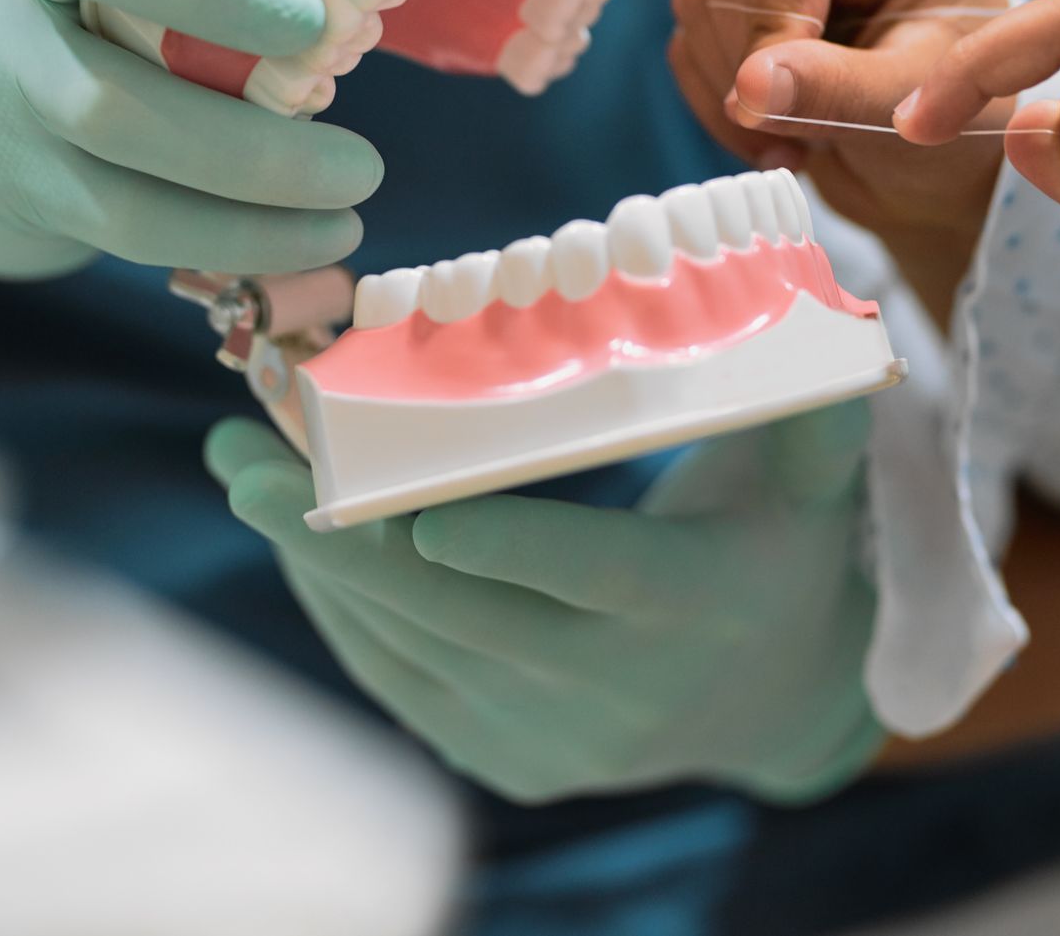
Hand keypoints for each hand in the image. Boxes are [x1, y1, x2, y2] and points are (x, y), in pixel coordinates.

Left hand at [206, 405, 884, 804]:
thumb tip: (817, 301)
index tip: (419, 509)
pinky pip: (399, 679)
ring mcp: (551, 737)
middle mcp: (617, 691)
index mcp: (695, 606)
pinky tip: (290, 537)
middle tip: (252, 452)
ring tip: (241, 470)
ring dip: (317, 559)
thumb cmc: (777, 553)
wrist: (770, 703)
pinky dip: (338, 606)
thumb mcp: (813, 484)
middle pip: (465, 612)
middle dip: (348, 531)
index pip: (597, 577)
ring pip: (412, 646)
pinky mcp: (502, 759)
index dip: (510, 546)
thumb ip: (808, 402)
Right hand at [668, 0, 1011, 316]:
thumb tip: (747, 88)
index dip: (766, 20)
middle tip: (801, 131)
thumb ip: (837, 90)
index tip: (776, 100)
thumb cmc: (958, 119)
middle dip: (746, 59)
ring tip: (799, 138)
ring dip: (730, 88)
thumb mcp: (915, 104)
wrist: (948, 164)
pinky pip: (692, 37)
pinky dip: (718, 99)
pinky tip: (775, 135)